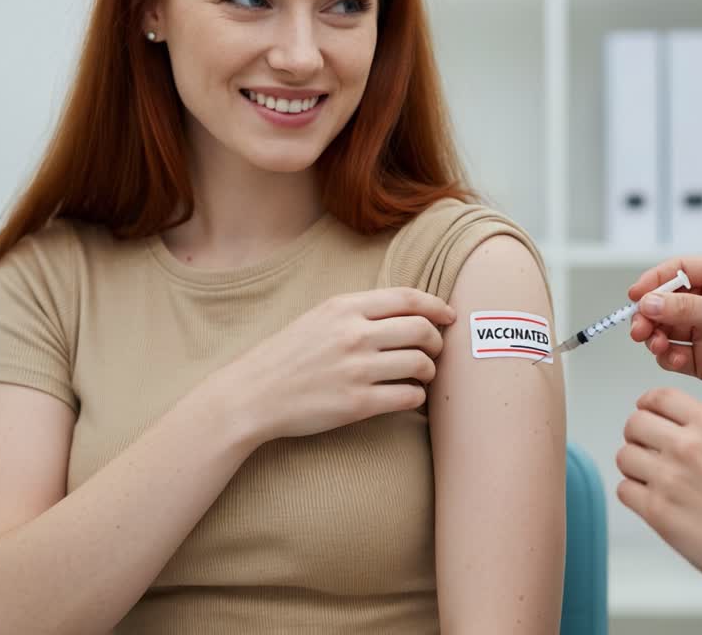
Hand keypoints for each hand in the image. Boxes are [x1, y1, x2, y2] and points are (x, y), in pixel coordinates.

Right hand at [220, 287, 455, 442]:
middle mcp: (353, 334)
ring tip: (423, 375)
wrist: (253, 394)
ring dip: (430, 371)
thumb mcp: (317, 318)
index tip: (449, 316)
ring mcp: (356, 369)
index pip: (408, 299)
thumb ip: (357, 312)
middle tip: (436, 351)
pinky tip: (409, 396)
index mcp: (344, 307)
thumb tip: (404, 313)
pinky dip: (417, 396)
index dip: (437, 306)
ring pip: (420, 363)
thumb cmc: (286, 356)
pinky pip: (408, 396)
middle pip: (421, 329)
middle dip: (437, 341)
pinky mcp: (357, 403)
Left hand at [616, 388, 701, 604]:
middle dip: (638, 439)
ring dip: (635, 469)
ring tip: (656, 483)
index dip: (647, 407)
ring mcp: (669, 476)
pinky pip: (624, 490)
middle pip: (634, 424)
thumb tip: (668, 431)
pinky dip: (635, 497)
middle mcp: (688, 445)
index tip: (646, 414)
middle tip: (648, 454)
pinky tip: (657, 504)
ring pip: (624, 456)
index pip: (660, 397)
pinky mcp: (656, 509)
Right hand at [628, 257, 701, 413]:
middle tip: (640, 329)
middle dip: (648, 314)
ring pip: (664, 329)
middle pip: (663, 301)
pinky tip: (678, 360)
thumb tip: (648, 302)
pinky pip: (673, 354)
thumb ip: (688, 309)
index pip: (677, 270)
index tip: (636, 296)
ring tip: (658, 346)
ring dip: (655, 337)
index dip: (653, 281)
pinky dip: (668, 357)